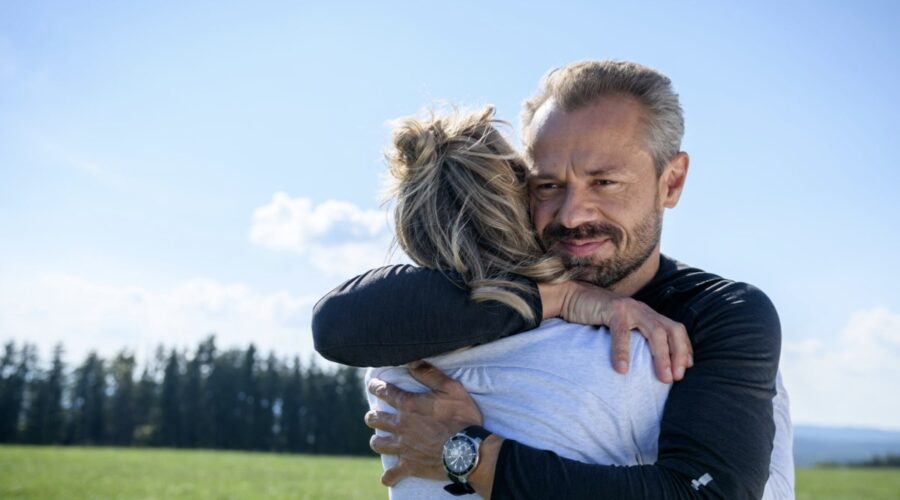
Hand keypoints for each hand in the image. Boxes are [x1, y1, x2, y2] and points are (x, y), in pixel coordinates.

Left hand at [365, 361, 482, 485]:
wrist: (468, 450)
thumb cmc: (462, 417)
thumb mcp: (451, 388)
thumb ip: (429, 373)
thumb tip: (412, 360)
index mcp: (409, 405)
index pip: (385, 392)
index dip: (376, 386)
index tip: (373, 385)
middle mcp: (401, 425)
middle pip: (374, 419)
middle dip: (372, 415)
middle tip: (375, 415)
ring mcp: (404, 447)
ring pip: (378, 444)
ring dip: (378, 441)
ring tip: (380, 439)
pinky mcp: (410, 465)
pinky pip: (393, 473)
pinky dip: (389, 476)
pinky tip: (388, 477)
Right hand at [540, 281, 692, 382]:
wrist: (571, 297)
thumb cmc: (596, 319)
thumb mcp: (622, 329)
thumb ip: (635, 339)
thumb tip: (647, 365)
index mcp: (648, 315)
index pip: (675, 330)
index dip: (684, 349)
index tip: (684, 370)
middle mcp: (644, 310)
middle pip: (672, 330)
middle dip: (678, 355)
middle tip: (676, 378)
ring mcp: (630, 308)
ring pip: (655, 332)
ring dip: (662, 357)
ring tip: (663, 377)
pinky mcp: (613, 310)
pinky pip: (622, 333)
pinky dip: (623, 352)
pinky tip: (623, 369)